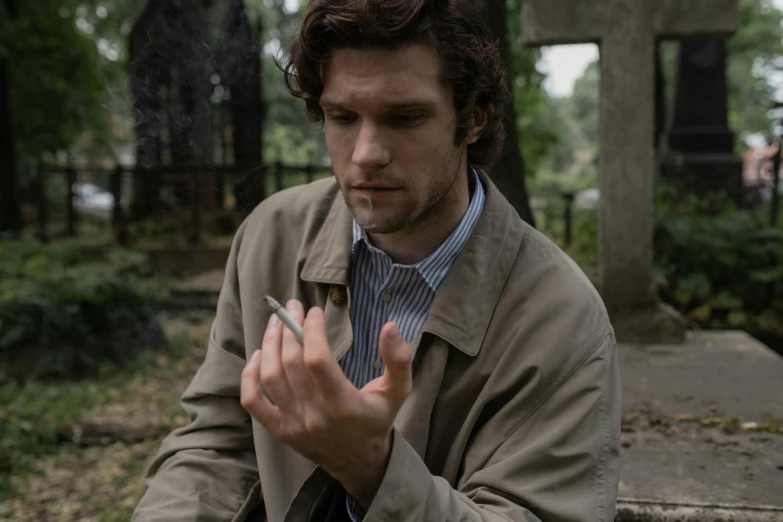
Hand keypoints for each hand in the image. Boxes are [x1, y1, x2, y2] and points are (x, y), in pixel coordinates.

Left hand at [240, 300, 412, 507]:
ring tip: (276, 322)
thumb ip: (399, 359)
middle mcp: (315, 417)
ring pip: (270, 377)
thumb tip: (390, 326)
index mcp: (344, 405)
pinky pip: (253, 401)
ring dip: (270, 343)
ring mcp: (293, 425)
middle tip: (293, 307)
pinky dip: (249, 375)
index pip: (318, 360)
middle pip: (291, 363)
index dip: (312, 330)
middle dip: (289, 328)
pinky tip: (258, 354)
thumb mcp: (398, 391)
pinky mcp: (279, 430)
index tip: (314, 312)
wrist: (358, 461)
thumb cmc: (377, 419)